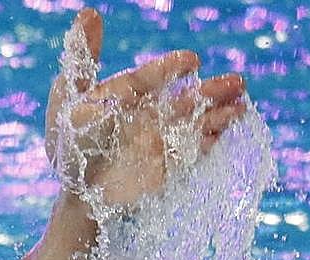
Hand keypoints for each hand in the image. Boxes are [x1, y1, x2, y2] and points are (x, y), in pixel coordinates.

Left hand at [45, 8, 247, 208]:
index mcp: (128, 94)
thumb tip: (89, 11)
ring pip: (195, 121)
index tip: (190, 61)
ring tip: (241, 104)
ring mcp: (161, 139)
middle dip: (211, 91)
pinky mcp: (167, 165)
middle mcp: (149, 113)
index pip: (153, 76)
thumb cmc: (68, 143)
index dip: (172, 68)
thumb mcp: (69, 97)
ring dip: (218, 113)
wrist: (77, 192)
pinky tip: (225, 131)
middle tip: (237, 81)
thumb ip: (83, 58)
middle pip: (184, 98)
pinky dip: (209, 140)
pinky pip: (193, 149)